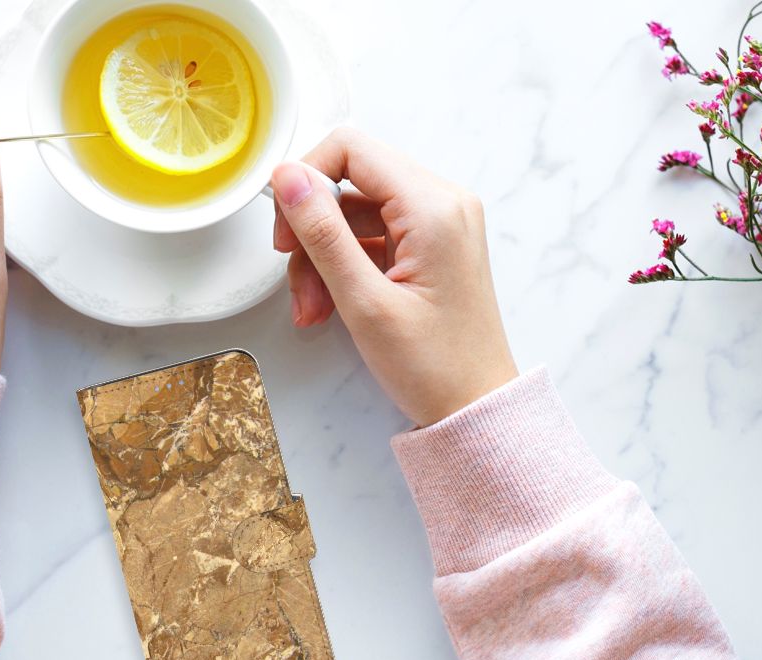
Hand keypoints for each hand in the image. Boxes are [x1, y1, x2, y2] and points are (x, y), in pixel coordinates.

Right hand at [271, 128, 516, 426]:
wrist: (476, 408)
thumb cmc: (434, 366)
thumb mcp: (364, 302)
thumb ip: (322, 233)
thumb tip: (287, 177)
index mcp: (433, 207)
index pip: (351, 149)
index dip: (306, 179)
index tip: (285, 227)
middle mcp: (442, 203)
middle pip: (350, 182)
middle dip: (312, 230)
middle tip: (295, 279)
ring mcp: (438, 224)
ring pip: (354, 214)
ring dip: (322, 257)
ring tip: (313, 309)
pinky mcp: (430, 246)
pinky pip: (371, 237)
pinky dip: (344, 267)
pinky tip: (330, 306)